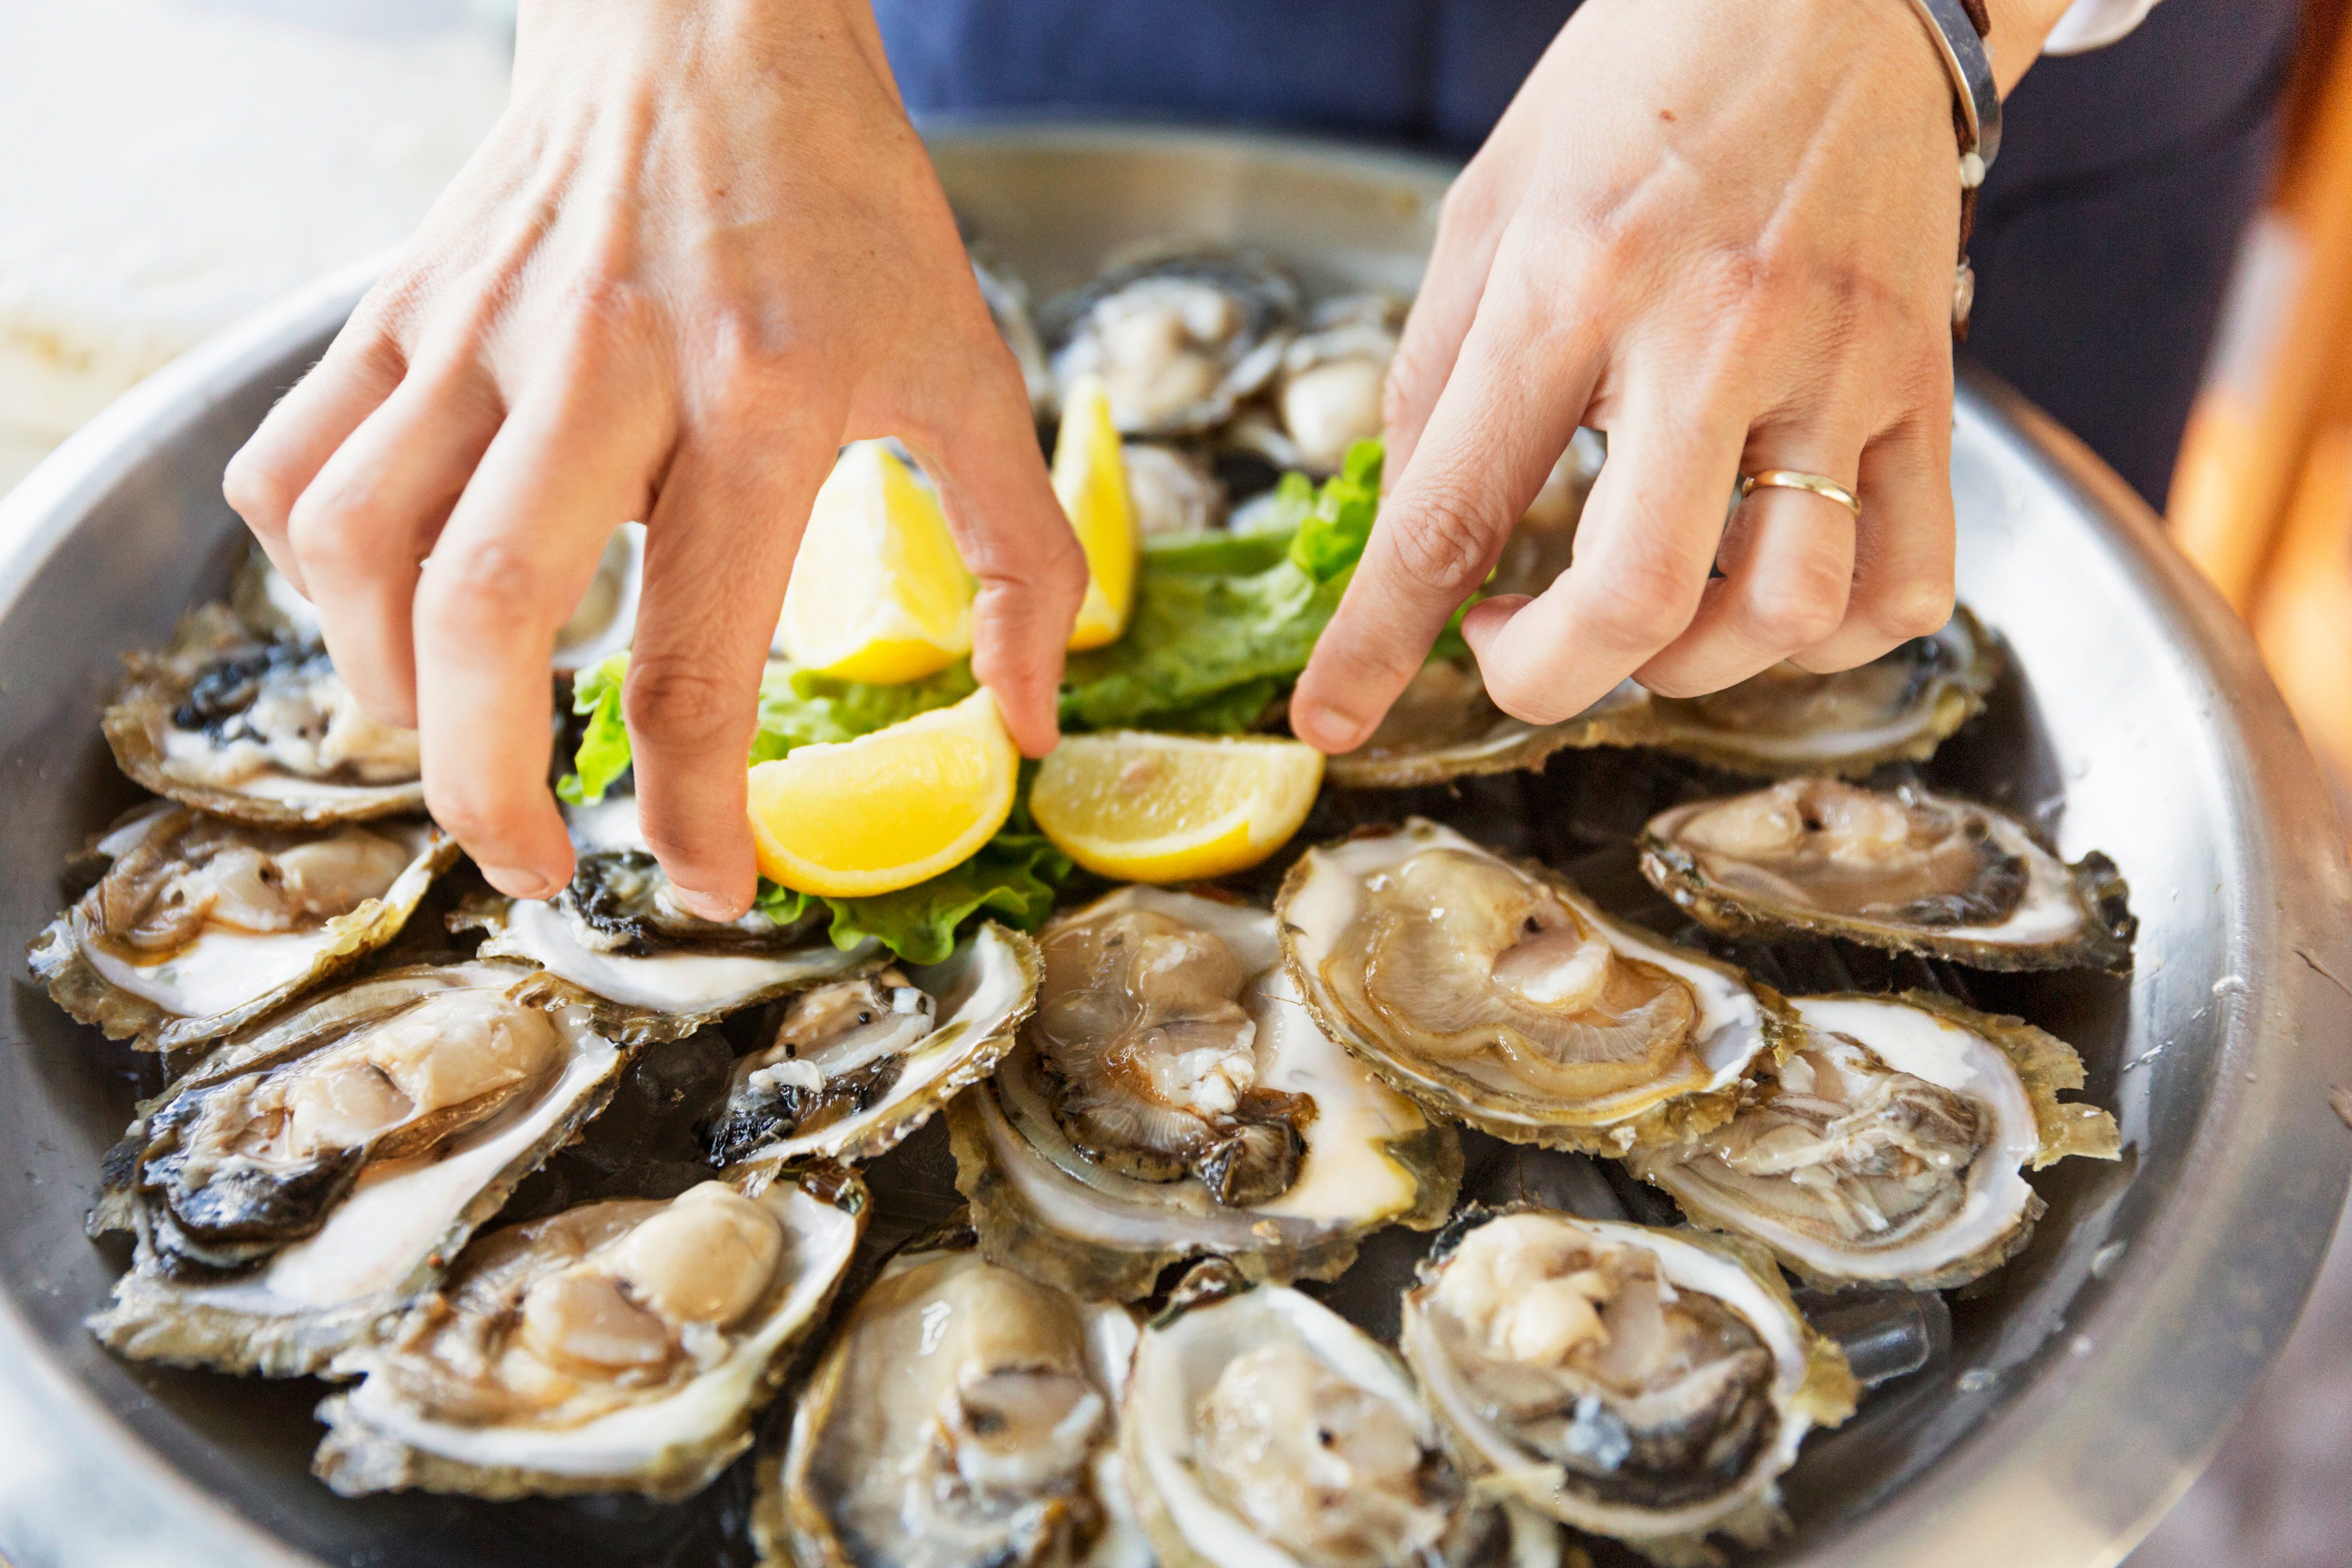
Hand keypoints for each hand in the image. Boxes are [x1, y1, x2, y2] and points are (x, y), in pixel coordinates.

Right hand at [223, 0, 1082, 917]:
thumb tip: (1023, 723)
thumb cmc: (845, 203)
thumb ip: (1019, 551)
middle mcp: (603, 368)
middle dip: (488, 791)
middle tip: (538, 868)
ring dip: (391, 696)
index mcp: (763, 400)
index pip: (695, 652)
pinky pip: (297, 467)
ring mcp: (478, 332)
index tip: (710, 885)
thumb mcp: (970, 364)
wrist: (709, 22)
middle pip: (486, 620)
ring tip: (462, 750)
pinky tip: (391, 617)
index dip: (693, 808)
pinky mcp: (399, 307)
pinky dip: (319, 576)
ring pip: (358, 552)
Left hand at [1290, 0, 2066, 747]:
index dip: (1377, 646)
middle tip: (1510, 656)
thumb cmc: (1643, 89)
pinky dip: (1831, 636)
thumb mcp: (1488, 209)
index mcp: (1571, 284)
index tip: (1332, 721)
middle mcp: (1712, 332)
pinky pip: (1908, 579)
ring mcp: (1837, 364)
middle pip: (1635, 600)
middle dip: (1546, 680)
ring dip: (1692, 666)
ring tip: (1641, 616)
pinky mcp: (1927, 381)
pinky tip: (1764, 595)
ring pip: (1787, 612)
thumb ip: (1434, 378)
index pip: (1451, 514)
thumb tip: (1401, 533)